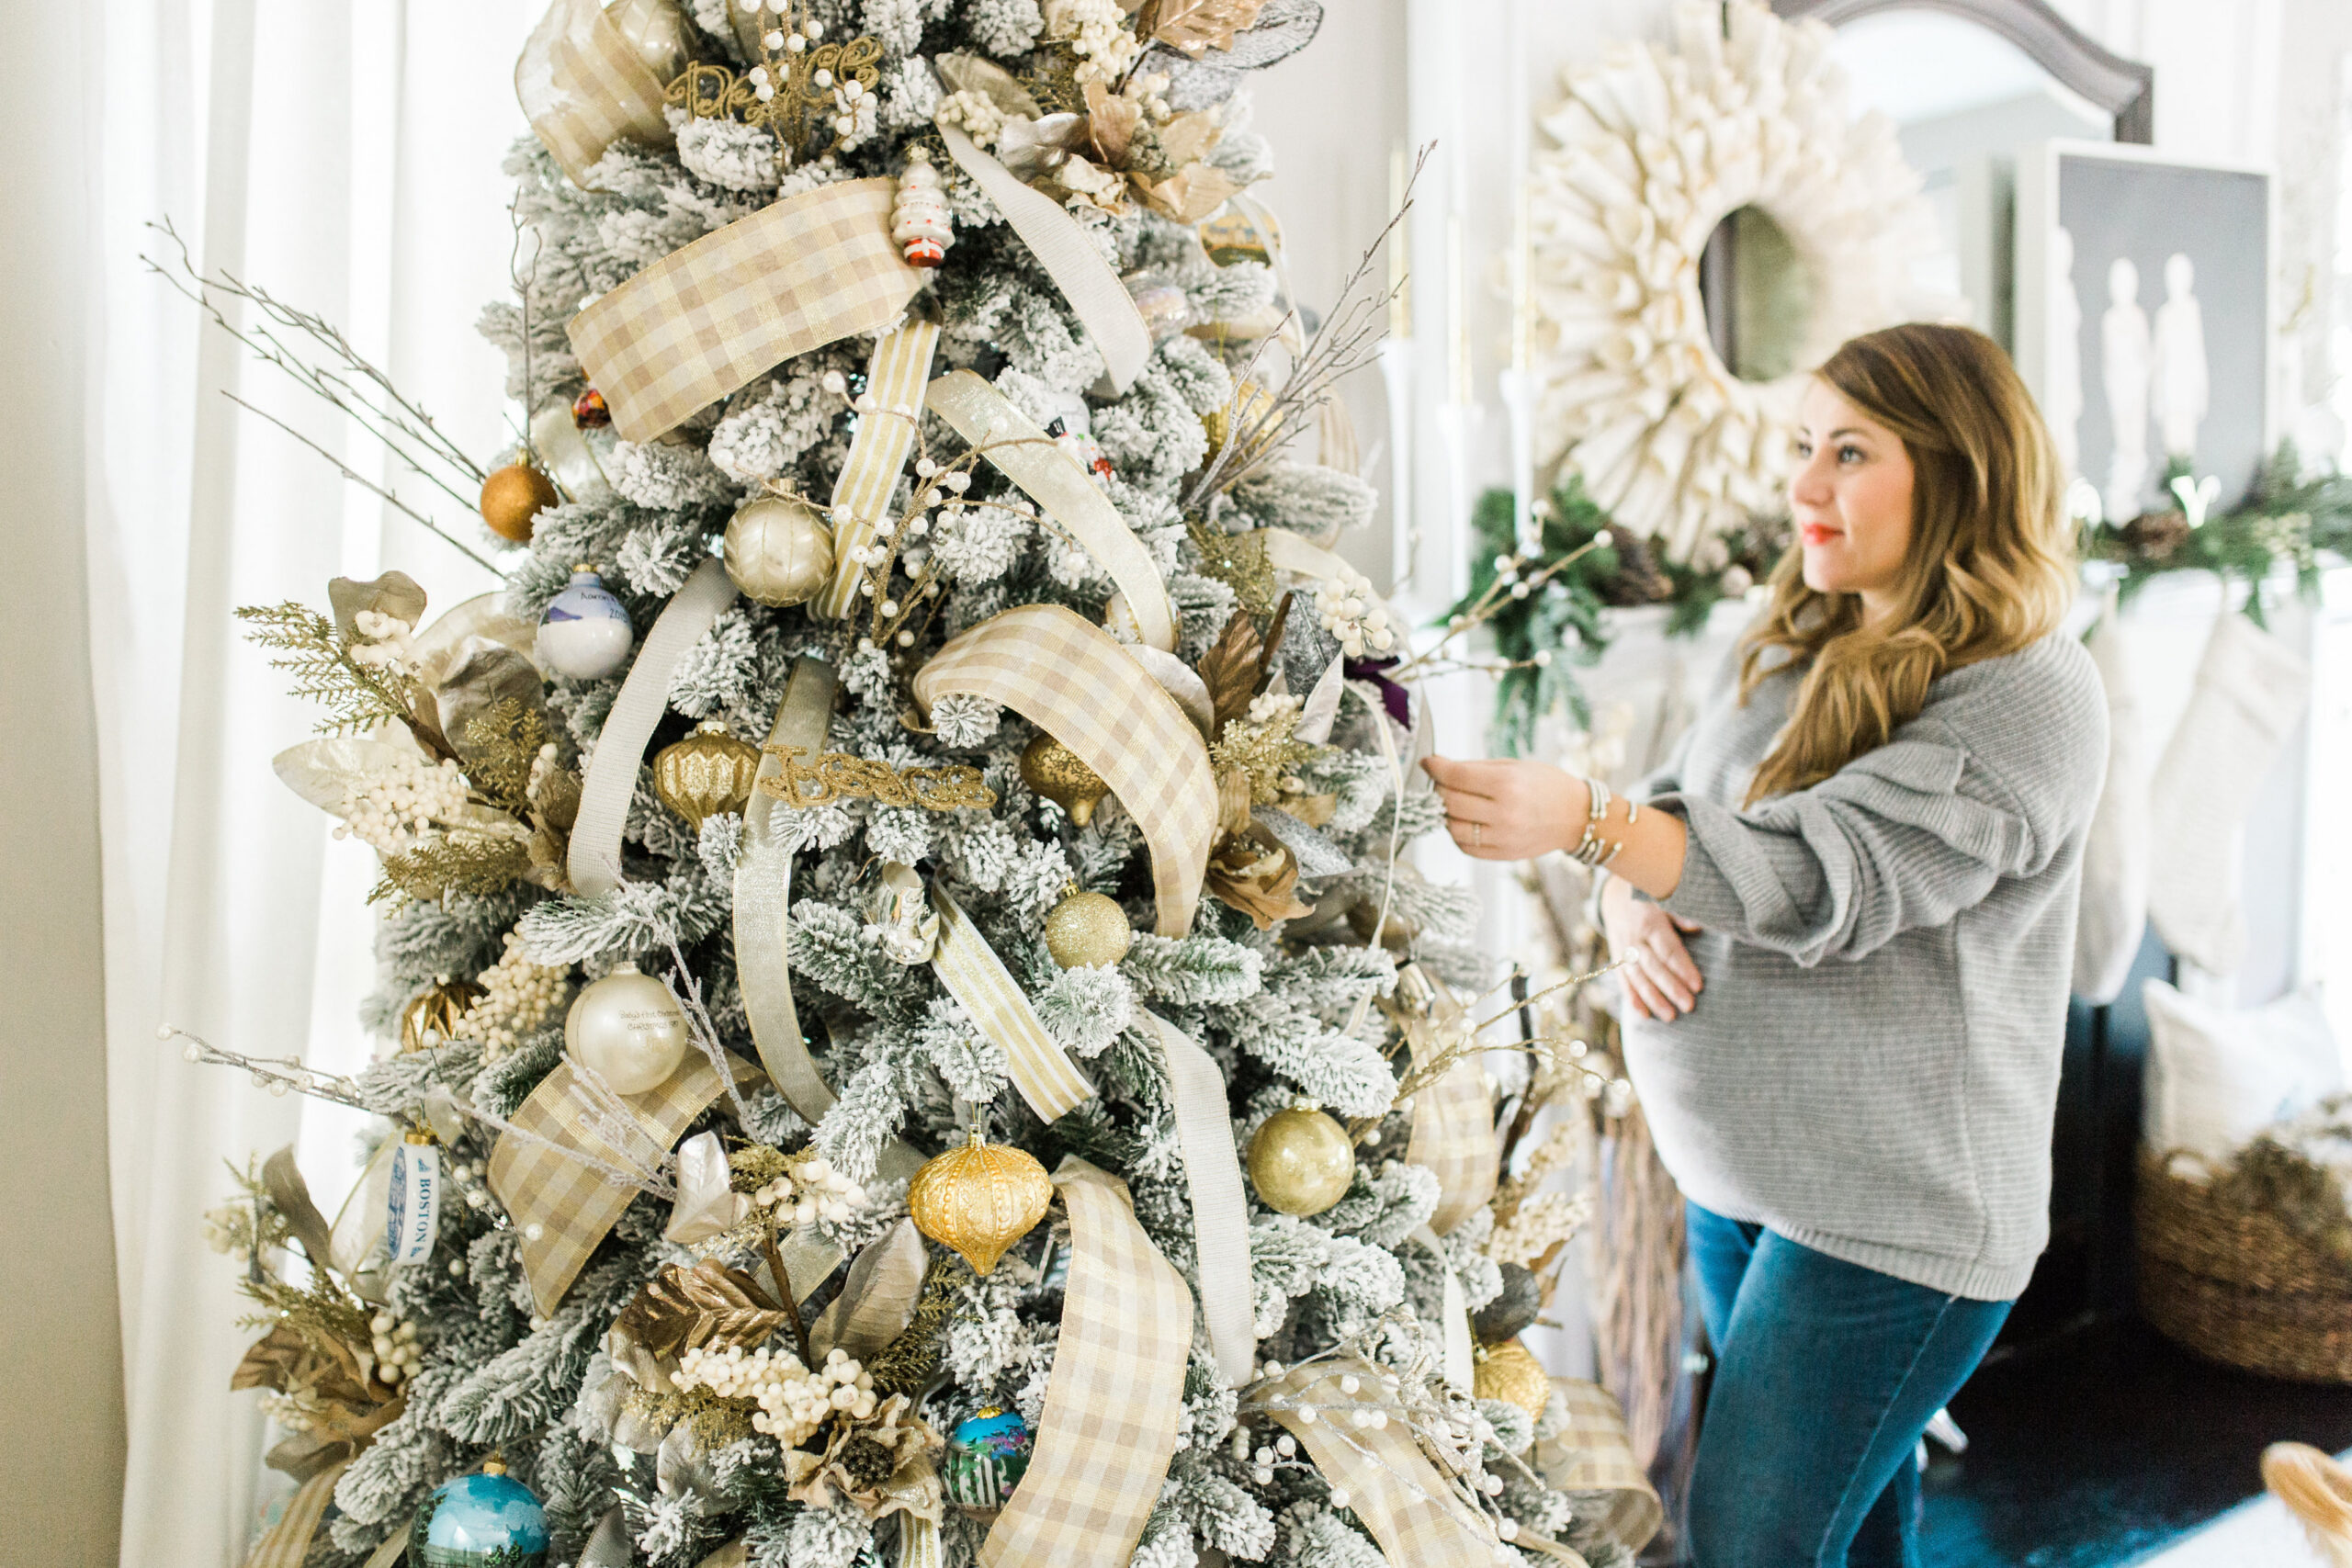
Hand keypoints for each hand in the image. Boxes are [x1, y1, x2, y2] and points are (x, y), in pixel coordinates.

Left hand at [1420, 755, 1583, 860]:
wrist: (1577, 816)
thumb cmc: (1546, 785)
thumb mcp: (1514, 766)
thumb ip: (1474, 767)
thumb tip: (1439, 766)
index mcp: (1507, 784)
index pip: (1456, 776)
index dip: (1436, 767)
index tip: (1428, 762)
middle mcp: (1504, 813)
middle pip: (1449, 802)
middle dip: (1438, 788)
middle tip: (1441, 781)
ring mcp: (1503, 837)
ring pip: (1452, 827)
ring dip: (1445, 813)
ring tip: (1454, 802)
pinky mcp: (1502, 855)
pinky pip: (1465, 846)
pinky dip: (1458, 832)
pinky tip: (1465, 820)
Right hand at [1601, 875, 1704, 1020]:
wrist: (1615, 894)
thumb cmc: (1651, 897)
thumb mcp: (1665, 898)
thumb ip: (1680, 914)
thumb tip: (1697, 927)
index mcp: (1650, 922)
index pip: (1668, 950)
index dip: (1683, 969)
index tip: (1698, 986)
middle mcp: (1634, 938)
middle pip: (1654, 967)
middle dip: (1671, 988)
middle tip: (1689, 1006)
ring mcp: (1623, 949)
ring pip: (1638, 978)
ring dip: (1653, 999)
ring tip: (1670, 1016)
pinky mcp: (1616, 958)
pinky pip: (1623, 980)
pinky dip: (1632, 998)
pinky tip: (1643, 1015)